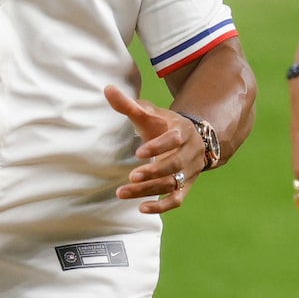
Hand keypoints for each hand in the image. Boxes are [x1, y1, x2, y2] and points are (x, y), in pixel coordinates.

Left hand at [106, 83, 204, 212]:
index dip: (158, 146)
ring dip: (149, 190)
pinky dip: (161, 206)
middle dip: (154, 172)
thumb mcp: (149, 114)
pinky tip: (142, 208)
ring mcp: (189, 171)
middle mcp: (189, 152)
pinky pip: (177, 199)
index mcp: (182, 131)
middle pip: (175, 165)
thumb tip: (107, 88)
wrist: (191, 139)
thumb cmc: (164, 125)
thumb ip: (129, 104)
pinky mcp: (186, 186)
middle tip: (132, 176)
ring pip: (172, 184)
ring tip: (122, 192)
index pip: (174, 140)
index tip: (139, 153)